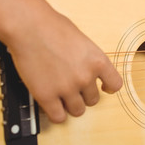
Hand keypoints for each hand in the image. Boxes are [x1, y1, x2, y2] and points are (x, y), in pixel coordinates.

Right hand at [6, 7, 122, 122]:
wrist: (30, 26)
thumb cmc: (53, 26)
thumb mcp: (82, 40)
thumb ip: (88, 59)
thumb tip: (88, 70)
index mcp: (98, 61)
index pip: (115, 85)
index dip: (108, 88)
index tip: (103, 87)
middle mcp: (86, 77)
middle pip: (93, 100)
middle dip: (84, 95)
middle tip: (73, 87)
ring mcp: (66, 88)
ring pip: (77, 111)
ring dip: (71, 105)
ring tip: (62, 95)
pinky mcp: (46, 96)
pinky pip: (58, 117)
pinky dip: (56, 113)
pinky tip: (51, 104)